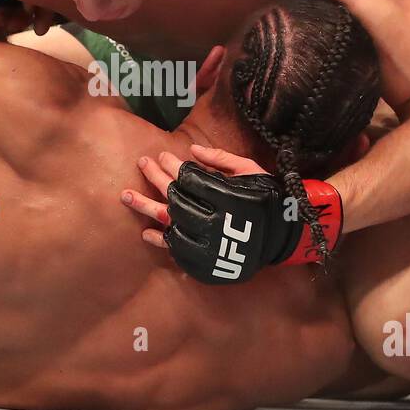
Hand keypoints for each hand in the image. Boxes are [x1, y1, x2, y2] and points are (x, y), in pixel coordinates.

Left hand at [121, 144, 343, 284]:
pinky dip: (159, 240)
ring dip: (144, 207)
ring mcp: (206, 241)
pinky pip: (176, 249)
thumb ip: (222, 159)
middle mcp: (214, 220)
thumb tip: (192, 150)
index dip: (173, 165)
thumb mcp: (251, 171)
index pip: (189, 178)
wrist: (284, 237)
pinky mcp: (204, 258)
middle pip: (174, 196)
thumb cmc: (267, 198)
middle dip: (156, 177)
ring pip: (167, 222)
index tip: (162, 156)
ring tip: (125, 195)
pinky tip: (145, 232)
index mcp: (226, 196)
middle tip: (142, 163)